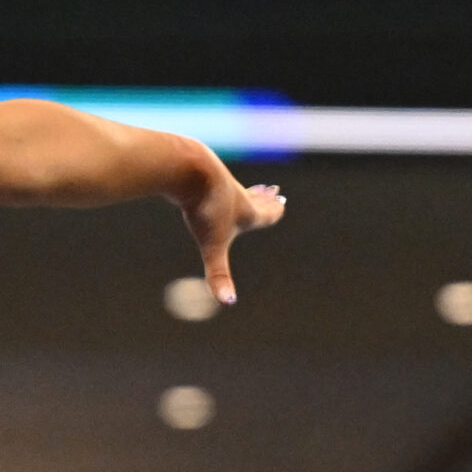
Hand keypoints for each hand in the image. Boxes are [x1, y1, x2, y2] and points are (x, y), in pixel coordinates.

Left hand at [178, 167, 285, 305]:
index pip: (265, 213)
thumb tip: (229, 302)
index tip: (282, 204)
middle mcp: (235, 194)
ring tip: (244, 189)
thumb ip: (218, 274)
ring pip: (232, 187)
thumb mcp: (211, 246)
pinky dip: (214, 183)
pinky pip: (210, 180)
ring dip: (241, 189)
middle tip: (274, 192)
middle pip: (253, 197)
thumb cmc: (205, 208)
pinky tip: (207, 183)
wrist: (189, 169)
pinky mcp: (200, 173)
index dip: (273, 211)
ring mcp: (218, 182)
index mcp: (246, 211)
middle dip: (264, 199)